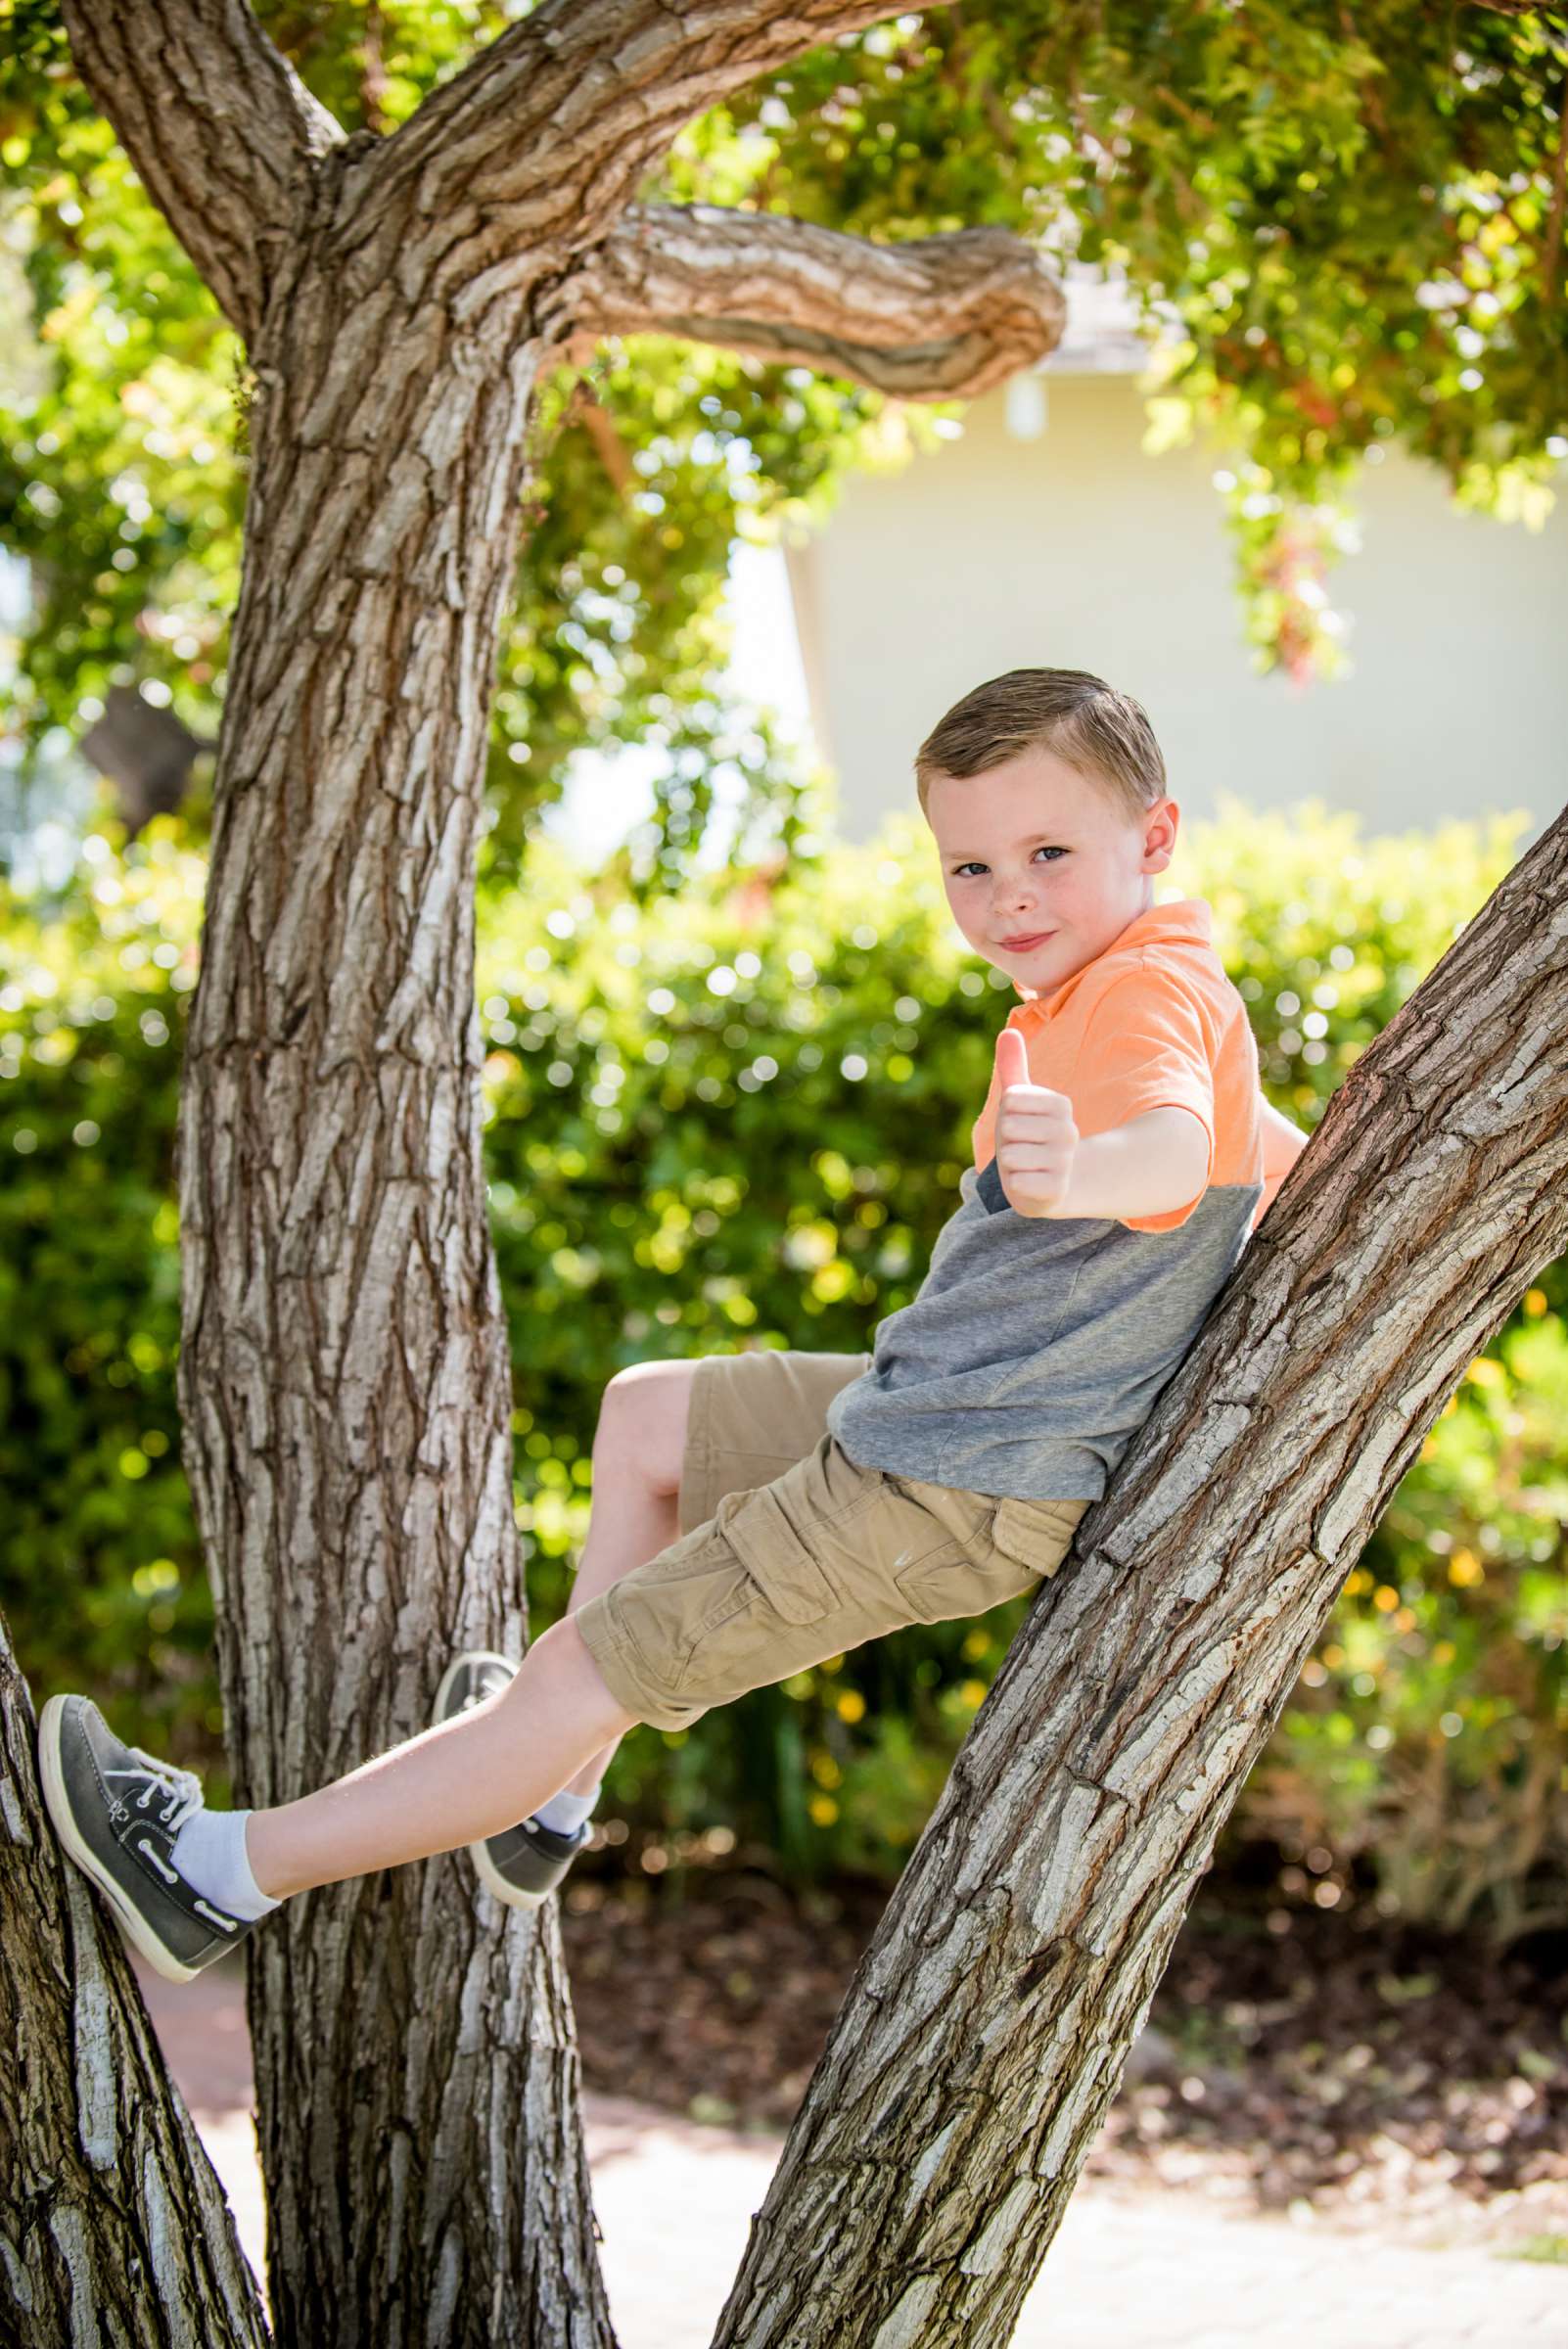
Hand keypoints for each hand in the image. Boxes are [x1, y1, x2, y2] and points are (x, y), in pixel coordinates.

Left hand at [992, 1024, 1076, 1216]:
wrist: (1055, 1184)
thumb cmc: (1030, 1135)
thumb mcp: (1021, 1100)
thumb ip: (1014, 1066)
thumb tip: (1008, 1030)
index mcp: (1061, 1104)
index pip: (1010, 1099)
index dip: (1006, 1115)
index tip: (1021, 1125)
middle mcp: (1068, 1131)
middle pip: (1008, 1127)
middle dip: (1005, 1141)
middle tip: (1022, 1148)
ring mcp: (1064, 1161)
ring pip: (1009, 1156)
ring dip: (1009, 1165)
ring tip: (1026, 1165)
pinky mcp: (1057, 1190)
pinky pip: (1016, 1182)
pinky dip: (1015, 1185)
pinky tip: (1030, 1184)